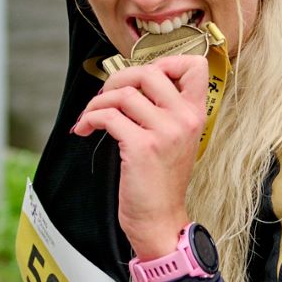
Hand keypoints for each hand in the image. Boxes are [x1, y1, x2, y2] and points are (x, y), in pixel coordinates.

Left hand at [71, 55, 208, 259]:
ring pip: (124, 93)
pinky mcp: (142, 148)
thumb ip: (164, 110)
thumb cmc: (162, 180)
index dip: (164, 61)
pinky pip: (108, 116)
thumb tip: (132, 81)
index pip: (194, 65)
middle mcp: (184, 119)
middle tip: (105, 96)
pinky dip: (90, 119)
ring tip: (91, 117)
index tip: (141, 79)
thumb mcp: (176, 139)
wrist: (161, 220)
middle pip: (149, 71)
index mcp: (196, 113)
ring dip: (98, 102)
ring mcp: (165, 132)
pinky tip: (85, 129)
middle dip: (119, 78)